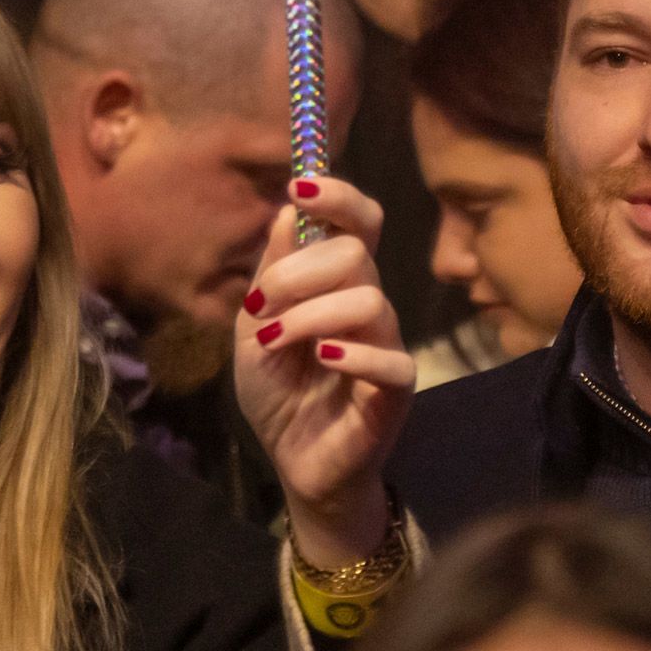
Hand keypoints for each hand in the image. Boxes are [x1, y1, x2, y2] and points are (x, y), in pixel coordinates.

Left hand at [235, 176, 412, 567]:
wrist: (294, 463)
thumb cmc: (280, 394)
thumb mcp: (254, 328)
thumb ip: (272, 273)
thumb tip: (290, 211)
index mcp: (339, 284)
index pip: (360, 223)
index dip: (338, 197)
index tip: (299, 187)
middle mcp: (370, 306)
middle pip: (357, 255)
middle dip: (299, 272)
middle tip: (260, 307)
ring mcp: (387, 346)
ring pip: (369, 300)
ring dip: (310, 316)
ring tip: (272, 345)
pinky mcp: (396, 392)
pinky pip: (389, 360)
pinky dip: (352, 355)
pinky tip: (321, 362)